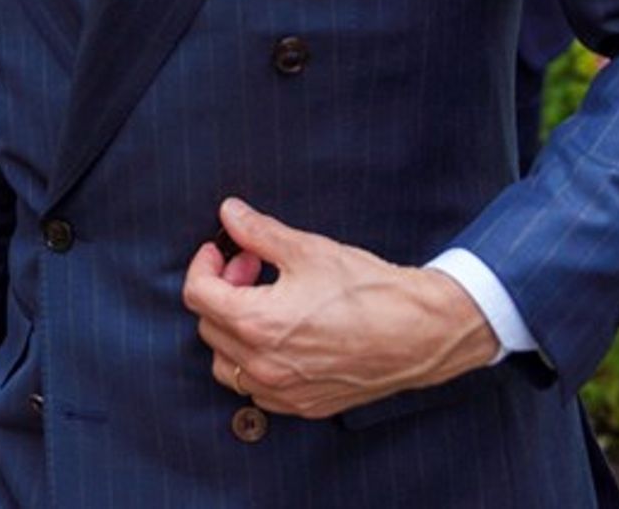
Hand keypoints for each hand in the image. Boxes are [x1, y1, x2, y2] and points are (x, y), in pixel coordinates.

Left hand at [181, 198, 498, 421]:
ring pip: (225, 363)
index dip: (204, 264)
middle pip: (209, 326)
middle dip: (223, 290)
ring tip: (264, 302)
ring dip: (232, 330)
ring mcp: (282, 390)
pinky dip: (254, 362)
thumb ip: (259, 232)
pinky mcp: (303, 405)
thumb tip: (230, 213)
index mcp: (256, 323)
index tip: (220, 250)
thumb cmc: (369, 290)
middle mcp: (262, 364)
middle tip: (252, 267)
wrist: (420, 332)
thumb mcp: (309, 250)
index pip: (198, 294)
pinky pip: (256, 388)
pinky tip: (281, 336)